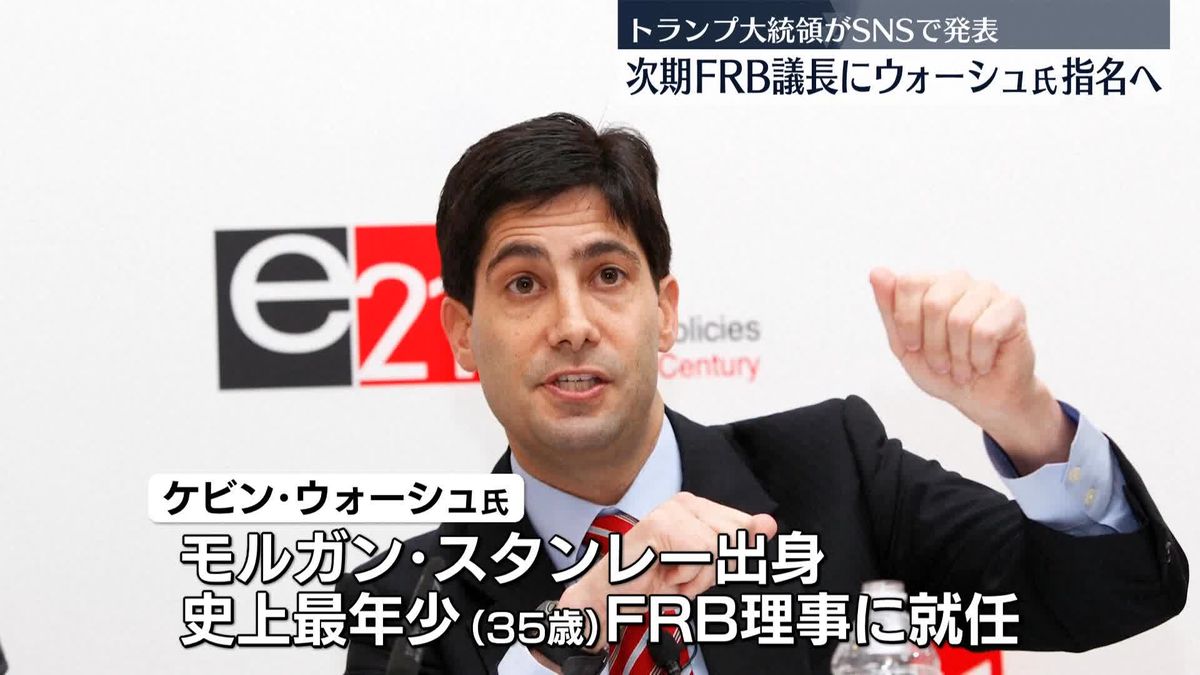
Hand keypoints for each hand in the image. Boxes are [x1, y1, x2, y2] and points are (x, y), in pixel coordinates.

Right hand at [556, 492, 776, 648]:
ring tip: (672, 573)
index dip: (728, 559)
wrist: (611, 597)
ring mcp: (672, 510)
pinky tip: (664, 571)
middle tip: (683, 573)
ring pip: (721, 546)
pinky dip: (687, 574)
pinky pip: (702, 553)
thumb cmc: (655, 581)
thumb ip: (739, 545)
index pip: (743, 528)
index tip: (697, 567)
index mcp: (698, 508)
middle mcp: (686, 502)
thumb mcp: (708, 567)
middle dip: (716, 567)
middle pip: (737, 536)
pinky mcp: (663, 523)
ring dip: (699, 574)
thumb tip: (768, 523)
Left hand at [868, 267, 1072, 473]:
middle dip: (934, 345)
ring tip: (963, 367)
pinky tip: (983, 363)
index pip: (908, 282)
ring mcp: (987, 291)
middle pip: (934, 302)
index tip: (914, 347)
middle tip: (942, 364)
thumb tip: (877, 271)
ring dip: (958, 356)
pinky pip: (985, 332)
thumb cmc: (943, 370)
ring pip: (960, 320)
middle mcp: (958, 281)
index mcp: (930, 285)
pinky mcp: (1012, 306)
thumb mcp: (904, 346)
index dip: (907, 323)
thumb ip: (889, 310)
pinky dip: (979, 358)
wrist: (981, 398)